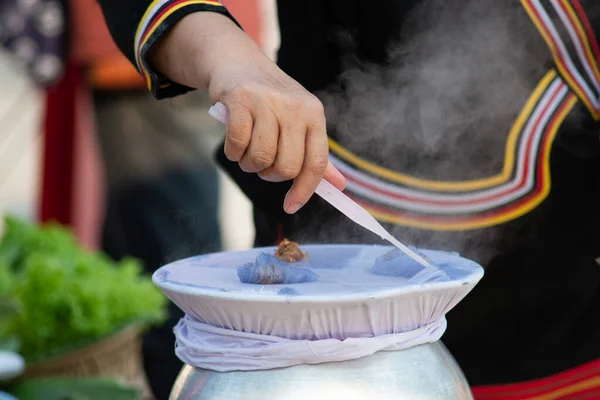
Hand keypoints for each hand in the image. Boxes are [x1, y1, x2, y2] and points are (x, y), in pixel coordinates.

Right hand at [148, 12, 345, 213]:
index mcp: (314, 114)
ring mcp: (267, 102)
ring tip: (247, 151)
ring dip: (249, 165)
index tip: (291, 206)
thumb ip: (316, 153)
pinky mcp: (239, 100)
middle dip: (270, 175)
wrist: (237, 62)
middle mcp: (294, 107)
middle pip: (287, 167)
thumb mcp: (299, 120)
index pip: (317, 162)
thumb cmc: (271, 100)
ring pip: (261, 159)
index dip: (305, 190)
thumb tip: (340, 186)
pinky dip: (233, 153)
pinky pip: (238, 145)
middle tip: (263, 164)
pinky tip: (234, 143)